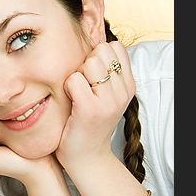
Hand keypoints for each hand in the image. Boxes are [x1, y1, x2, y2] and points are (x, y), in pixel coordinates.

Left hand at [56, 41, 134, 171]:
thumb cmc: (87, 123)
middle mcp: (124, 91)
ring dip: (76, 76)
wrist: (86, 158)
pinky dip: (67, 88)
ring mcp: (109, 100)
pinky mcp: (91, 109)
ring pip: (88, 62)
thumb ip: (103, 71)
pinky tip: (70, 103)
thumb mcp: (104, 95)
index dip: (97, 56)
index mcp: (129, 85)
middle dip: (85, 65)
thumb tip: (91, 36)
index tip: (91, 78)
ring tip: (77, 96)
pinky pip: (74, 79)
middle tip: (82, 89)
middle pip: (100, 51)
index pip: (114, 47)